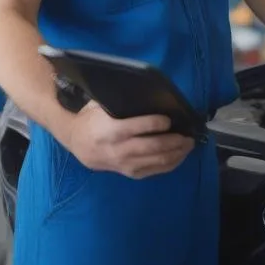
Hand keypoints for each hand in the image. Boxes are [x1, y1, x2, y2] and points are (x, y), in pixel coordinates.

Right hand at [66, 101, 194, 179]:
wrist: (77, 142)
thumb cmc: (92, 119)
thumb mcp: (99, 105)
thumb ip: (119, 101)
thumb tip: (146, 92)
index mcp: (112, 130)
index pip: (138, 128)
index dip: (156, 124)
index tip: (169, 120)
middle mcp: (119, 149)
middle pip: (152, 147)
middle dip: (174, 141)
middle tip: (188, 135)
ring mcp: (125, 163)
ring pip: (156, 161)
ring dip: (176, 154)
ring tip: (188, 145)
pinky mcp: (129, 172)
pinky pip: (153, 171)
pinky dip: (169, 165)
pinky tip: (178, 157)